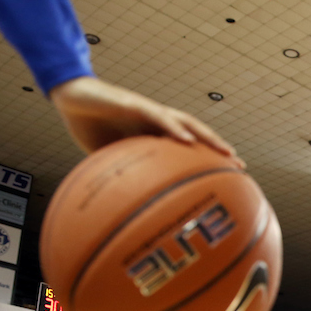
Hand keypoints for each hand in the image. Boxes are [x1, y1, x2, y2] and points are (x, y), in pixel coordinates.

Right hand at [48, 77, 242, 162]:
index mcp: (155, 135)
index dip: (209, 163)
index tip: (229, 181)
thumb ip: (120, 180)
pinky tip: (187, 141)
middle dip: (219, 151)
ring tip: (225, 151)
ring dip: (207, 137)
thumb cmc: (88, 127)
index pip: (189, 149)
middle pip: (197, 136)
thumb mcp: (107, 161)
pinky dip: (174, 128)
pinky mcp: (135, 104)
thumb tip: (125, 212)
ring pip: (187, 123)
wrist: (69, 98)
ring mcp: (150, 112)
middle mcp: (159, 123)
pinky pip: (159, 116)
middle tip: (241, 168)